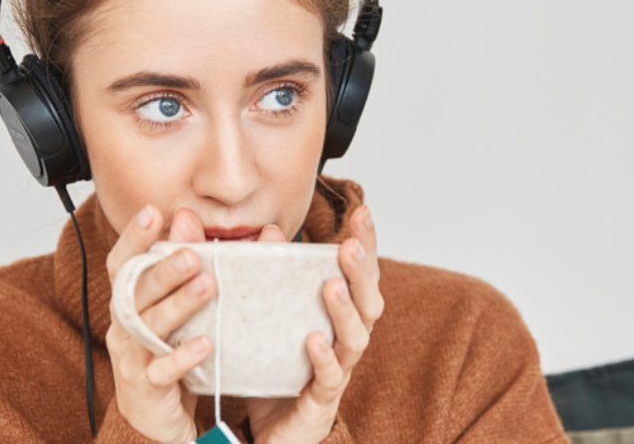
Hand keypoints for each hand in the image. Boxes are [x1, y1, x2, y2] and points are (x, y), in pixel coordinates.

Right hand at [105, 205, 212, 443]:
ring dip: (178, 304)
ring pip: (149, 327)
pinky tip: (206, 343)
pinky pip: (163, 372)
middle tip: (192, 252)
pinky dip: (183, 356)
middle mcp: (124, 328)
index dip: (133, 239)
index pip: (123, 265)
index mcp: (129, 305)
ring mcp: (133, 358)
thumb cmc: (167, 358)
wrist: (153, 421)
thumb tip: (191, 218)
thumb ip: (183, 268)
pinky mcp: (148, 389)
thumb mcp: (176, 311)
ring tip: (207, 285)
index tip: (152, 212)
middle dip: (163, 269)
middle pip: (136, 292)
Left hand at [246, 205, 381, 443]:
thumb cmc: (274, 369)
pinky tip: (314, 340)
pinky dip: (324, 358)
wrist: (269, 431)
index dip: (367, 244)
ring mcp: (337, 370)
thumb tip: (264, 228)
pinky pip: (328, 378)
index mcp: (337, 315)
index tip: (364, 212)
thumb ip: (264, 273)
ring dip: (345, 310)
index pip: (359, 274)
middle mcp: (345, 340)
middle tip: (351, 245)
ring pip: (354, 338)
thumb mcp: (266, 317)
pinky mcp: (320, 399)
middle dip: (363, 272)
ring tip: (332, 286)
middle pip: (369, 302)